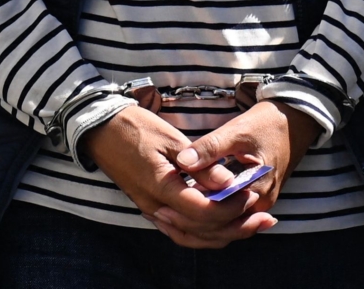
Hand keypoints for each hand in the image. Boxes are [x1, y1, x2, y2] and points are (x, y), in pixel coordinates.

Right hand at [81, 105, 276, 247]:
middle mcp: (154, 207)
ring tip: (251, 226)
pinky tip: (222, 226)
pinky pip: (180, 230)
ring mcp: (150, 210)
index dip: (230, 208)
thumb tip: (229, 185)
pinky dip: (203, 232)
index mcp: (160, 188)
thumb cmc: (134, 127)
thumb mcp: (171, 139)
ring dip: (222, 235)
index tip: (251, 195)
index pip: (202, 211)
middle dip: (235, 228)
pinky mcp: (150, 207)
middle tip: (263, 219)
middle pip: (200, 232)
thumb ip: (201, 165)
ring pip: (190, 237)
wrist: (99, 128)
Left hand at [158, 101, 317, 244]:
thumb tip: (182, 161)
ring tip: (165, 216)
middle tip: (158, 215)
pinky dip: (205, 218)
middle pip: (220, 228)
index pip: (218, 212)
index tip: (164, 205)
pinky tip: (183, 212)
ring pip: (223, 228)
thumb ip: (210, 148)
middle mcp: (259, 205)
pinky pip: (227, 218)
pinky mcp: (251, 200)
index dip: (189, 212)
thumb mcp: (238, 130)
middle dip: (189, 224)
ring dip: (196, 224)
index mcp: (256, 190)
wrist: (294, 120)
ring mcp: (256, 205)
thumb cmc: (268, 123)